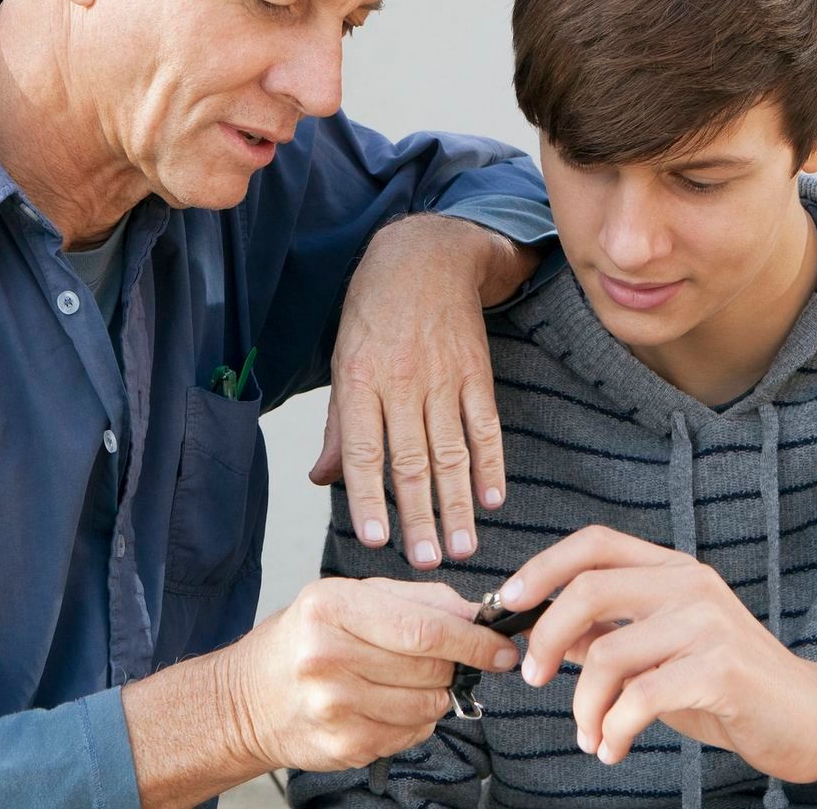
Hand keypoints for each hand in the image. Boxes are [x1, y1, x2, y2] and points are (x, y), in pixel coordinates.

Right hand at [231, 577, 517, 772]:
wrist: (248, 698)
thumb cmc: (304, 639)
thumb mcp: (351, 597)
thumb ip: (417, 600)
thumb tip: (477, 615)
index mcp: (332, 608)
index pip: (426, 628)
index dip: (475, 640)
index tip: (502, 647)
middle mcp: (328, 658)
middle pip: (432, 667)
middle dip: (456, 664)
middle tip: (450, 659)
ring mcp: (335, 708)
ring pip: (428, 705)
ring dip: (435, 694)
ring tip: (405, 680)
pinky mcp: (344, 746)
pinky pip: (411, 734)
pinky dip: (414, 720)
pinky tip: (385, 704)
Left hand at [311, 214, 537, 567]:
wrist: (424, 253)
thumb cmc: (374, 309)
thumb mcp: (342, 358)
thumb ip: (340, 425)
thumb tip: (323, 478)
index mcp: (360, 381)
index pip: (364, 451)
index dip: (369, 498)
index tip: (375, 541)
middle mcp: (402, 383)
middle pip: (412, 460)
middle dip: (419, 515)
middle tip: (426, 562)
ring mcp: (443, 377)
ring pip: (451, 451)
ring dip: (457, 503)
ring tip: (461, 547)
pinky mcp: (475, 372)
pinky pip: (484, 425)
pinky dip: (490, 463)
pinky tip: (492, 498)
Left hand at [499, 526, 816, 783]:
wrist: (809, 716)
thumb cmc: (729, 685)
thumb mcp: (662, 649)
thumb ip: (611, 634)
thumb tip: (545, 631)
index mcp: (672, 570)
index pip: (595, 543)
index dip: (542, 567)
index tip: (509, 603)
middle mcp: (689, 585)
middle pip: (588, 590)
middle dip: (545, 638)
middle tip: (532, 678)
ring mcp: (706, 624)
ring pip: (607, 655)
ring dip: (582, 707)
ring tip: (589, 735)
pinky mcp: (720, 670)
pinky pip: (639, 698)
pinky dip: (612, 729)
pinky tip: (612, 747)